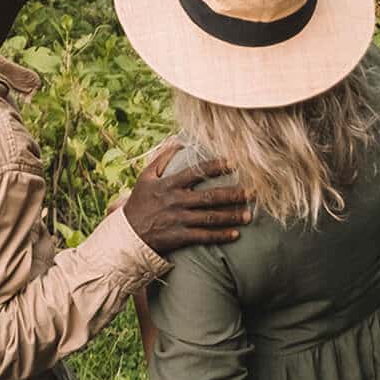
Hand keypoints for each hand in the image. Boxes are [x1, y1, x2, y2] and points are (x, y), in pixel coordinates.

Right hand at [121, 141, 250, 255]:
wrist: (128, 235)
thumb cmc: (139, 203)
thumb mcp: (146, 178)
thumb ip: (161, 159)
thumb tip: (177, 141)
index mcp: (169, 185)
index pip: (196, 172)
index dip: (216, 166)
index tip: (234, 162)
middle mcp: (176, 201)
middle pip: (210, 196)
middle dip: (233, 194)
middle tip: (252, 192)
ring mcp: (179, 220)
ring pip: (210, 217)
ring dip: (231, 216)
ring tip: (249, 214)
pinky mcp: (180, 237)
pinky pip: (204, 237)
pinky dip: (221, 236)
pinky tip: (236, 234)